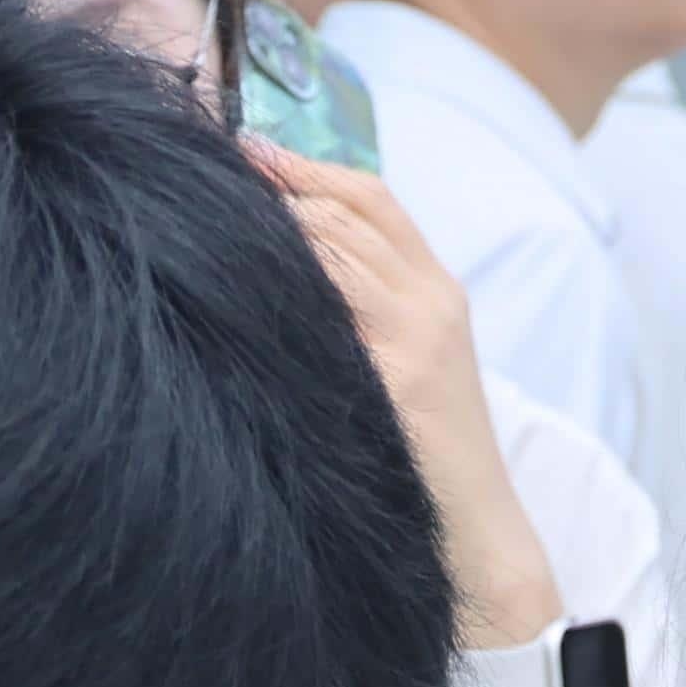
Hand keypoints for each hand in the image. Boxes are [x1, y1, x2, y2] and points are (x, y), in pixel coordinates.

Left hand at [246, 139, 557, 643]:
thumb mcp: (406, 372)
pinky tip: (233, 283)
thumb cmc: (426, 464)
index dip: (306, 166)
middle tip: (204, 176)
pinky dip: (283, 278)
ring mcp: (421, 335)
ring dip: (267, 228)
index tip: (244, 149)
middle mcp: (435, 301)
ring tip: (206, 223)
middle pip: (344, 211)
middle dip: (273, 188)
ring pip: (332, 243)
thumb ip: (365, 316)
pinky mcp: (403, 373)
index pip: (373, 199)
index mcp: (440, 294)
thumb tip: (282, 271)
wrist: (481, 537)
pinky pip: (330, 300)